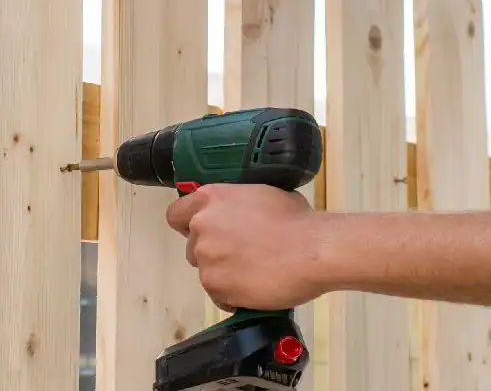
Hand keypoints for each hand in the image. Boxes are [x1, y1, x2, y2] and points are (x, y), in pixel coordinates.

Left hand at [166, 184, 327, 311]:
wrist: (314, 251)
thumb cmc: (297, 220)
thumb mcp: (264, 195)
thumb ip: (239, 204)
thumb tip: (239, 214)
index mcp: (211, 198)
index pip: (176, 214)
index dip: (189, 224)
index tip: (206, 232)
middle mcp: (201, 226)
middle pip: (192, 245)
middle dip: (213, 251)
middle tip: (242, 253)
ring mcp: (206, 258)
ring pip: (206, 271)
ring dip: (224, 273)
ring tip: (254, 272)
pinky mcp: (215, 287)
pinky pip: (218, 294)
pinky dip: (233, 294)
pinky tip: (256, 287)